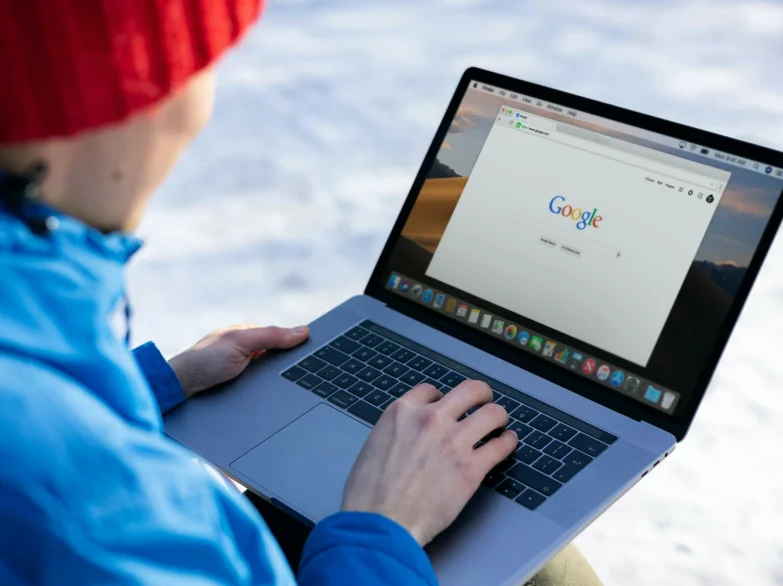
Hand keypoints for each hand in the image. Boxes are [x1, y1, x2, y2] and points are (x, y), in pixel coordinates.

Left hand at [168, 325, 308, 397]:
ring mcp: (242, 370)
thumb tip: (303, 331)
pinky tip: (275, 399)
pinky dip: (269, 392)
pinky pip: (262, 389)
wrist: (180, 389)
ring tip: (290, 389)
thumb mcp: (241, 342)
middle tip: (304, 376)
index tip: (315, 354)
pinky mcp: (240, 389)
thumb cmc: (204, 360)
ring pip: (271, 376)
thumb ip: (271, 336)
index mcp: (247, 335)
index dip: (296, 345)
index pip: (280, 338)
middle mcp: (246, 351)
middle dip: (289, 367)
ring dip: (278, 382)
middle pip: (278, 358)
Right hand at [341, 380, 516, 545]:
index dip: (442, 398)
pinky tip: (507, 443)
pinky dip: (508, 442)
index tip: (447, 405)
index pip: (431, 391)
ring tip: (500, 422)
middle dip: (480, 394)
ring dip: (498, 416)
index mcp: (402, 413)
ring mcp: (453, 441)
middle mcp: (430, 420)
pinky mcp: (471, 468)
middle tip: (484, 401)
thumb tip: (408, 437)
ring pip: (492, 414)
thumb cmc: (369, 495)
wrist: (380, 523)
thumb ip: (397, 433)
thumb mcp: (374, 446)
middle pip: (469, 390)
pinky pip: (500, 445)